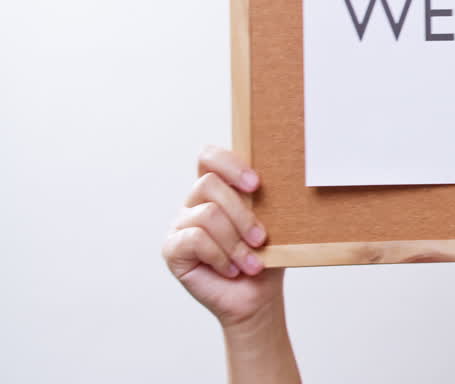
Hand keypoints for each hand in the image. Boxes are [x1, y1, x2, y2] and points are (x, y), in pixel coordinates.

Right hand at [161, 146, 279, 328]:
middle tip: (261, 238)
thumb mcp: (272, 223)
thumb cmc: (265, 257)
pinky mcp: (172, 249)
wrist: (257, 297)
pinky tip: (232, 270)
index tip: (256, 185)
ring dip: (234, 242)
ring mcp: (180, 225)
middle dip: (241, 213)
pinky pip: (195, 239)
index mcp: (218, 190)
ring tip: (250, 263)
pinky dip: (220, 257)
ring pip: (207, 214)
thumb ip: (266, 198)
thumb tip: (283, 173)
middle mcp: (194, 203)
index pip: (208, 158)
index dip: (229, 164)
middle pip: (208, 184)